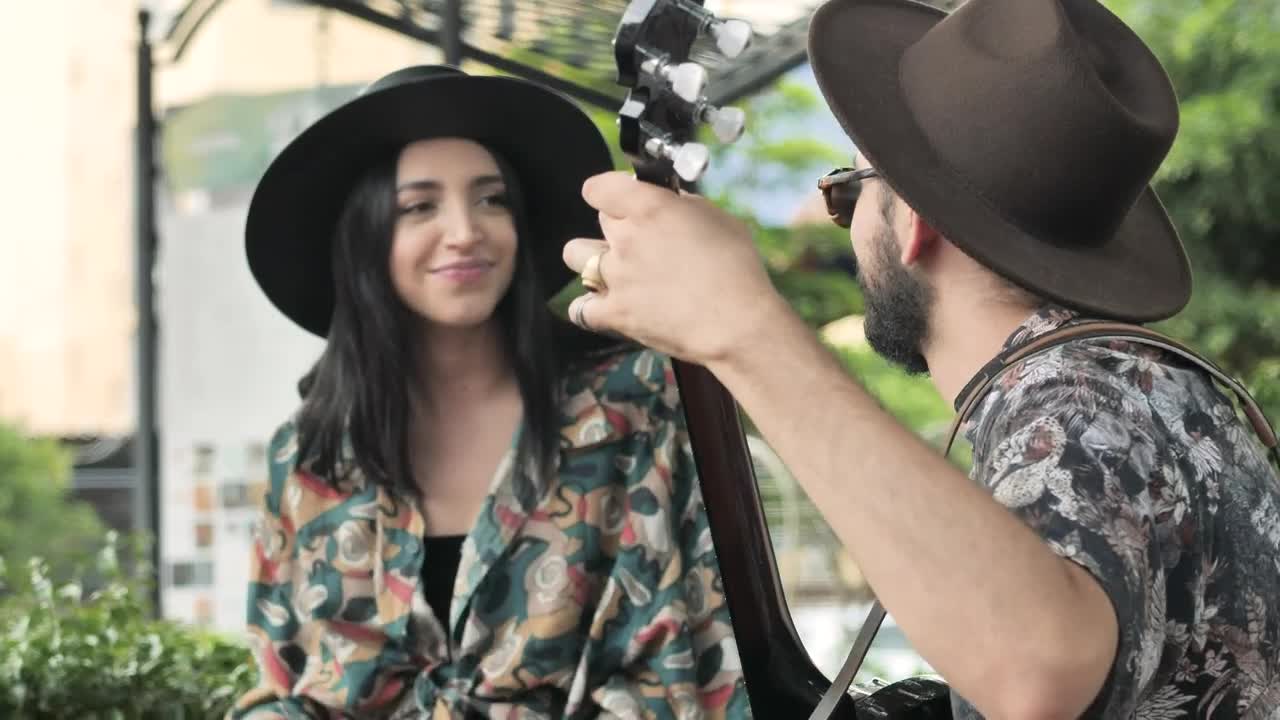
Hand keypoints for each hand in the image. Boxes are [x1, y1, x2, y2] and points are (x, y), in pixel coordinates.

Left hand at [562, 171, 784, 364]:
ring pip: (576, 255)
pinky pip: (580, 307)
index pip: (600, 186)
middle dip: (619, 225)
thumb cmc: (738, 271)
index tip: (626, 198)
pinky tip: (606, 305)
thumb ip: (686, 206)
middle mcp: (626, 238)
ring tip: (614, 269)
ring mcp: (616, 276)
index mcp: (651, 208)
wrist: (738, 325)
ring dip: (591, 258)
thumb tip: (671, 203)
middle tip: (642, 239)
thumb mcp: (720, 220)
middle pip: (600, 219)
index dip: (613, 191)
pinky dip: (589, 307)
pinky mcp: (614, 313)